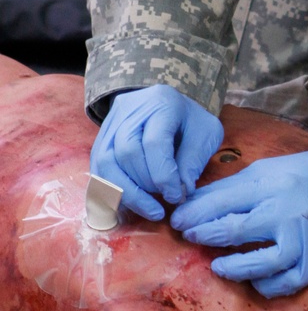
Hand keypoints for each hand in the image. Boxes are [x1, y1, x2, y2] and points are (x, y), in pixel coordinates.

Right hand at [90, 85, 223, 220]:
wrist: (168, 105)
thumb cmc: (190, 122)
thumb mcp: (206, 134)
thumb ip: (194, 160)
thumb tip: (181, 190)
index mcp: (161, 103)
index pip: (154, 143)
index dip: (163, 176)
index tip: (175, 197)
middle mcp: (130, 109)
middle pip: (126, 152)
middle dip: (145, 186)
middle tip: (162, 203)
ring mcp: (111, 123)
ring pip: (106, 162)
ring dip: (126, 192)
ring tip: (148, 208)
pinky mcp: (100, 138)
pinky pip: (97, 168)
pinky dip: (112, 190)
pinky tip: (130, 204)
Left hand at [170, 148, 307, 296]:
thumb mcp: (269, 169)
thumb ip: (233, 187)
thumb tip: (193, 204)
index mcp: (272, 185)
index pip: (221, 201)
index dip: (193, 214)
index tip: (177, 221)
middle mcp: (286, 214)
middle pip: (234, 230)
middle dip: (204, 236)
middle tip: (190, 238)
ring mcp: (303, 242)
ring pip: (260, 264)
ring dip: (233, 268)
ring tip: (218, 266)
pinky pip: (284, 283)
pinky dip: (265, 284)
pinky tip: (254, 278)